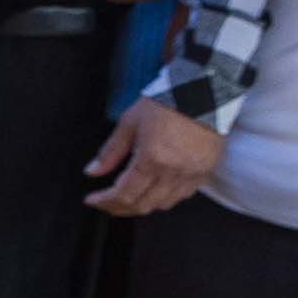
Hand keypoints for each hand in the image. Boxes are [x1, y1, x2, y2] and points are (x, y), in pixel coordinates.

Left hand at [84, 96, 223, 217]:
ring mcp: (192, 174)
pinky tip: (154, 190)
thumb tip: (92, 171)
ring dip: (142, 205)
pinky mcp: (205, 171)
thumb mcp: (130, 122)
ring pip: (163, 204)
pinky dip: (165, 198)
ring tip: (127, 197)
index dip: (104, 201)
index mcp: (152, 159)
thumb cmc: (167, 101)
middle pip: (142, 205)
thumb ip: (111, 151)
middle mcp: (173, 172)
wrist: (205, 89)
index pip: (123, 193)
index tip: (92, 200)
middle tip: (105, 203)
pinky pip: (182, 195)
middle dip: (119, 208)